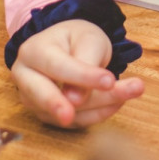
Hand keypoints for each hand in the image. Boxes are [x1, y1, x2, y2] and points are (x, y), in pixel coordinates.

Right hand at [11, 20, 144, 127]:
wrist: (69, 46)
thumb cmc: (77, 38)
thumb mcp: (88, 38)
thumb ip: (85, 63)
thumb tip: (75, 100)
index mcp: (34, 51)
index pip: (57, 66)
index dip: (83, 76)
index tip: (109, 81)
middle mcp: (26, 78)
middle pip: (44, 96)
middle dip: (62, 107)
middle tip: (72, 116)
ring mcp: (34, 101)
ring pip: (65, 112)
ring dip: (99, 107)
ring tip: (131, 91)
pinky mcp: (48, 117)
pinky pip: (74, 121)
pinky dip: (98, 114)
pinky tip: (118, 101)